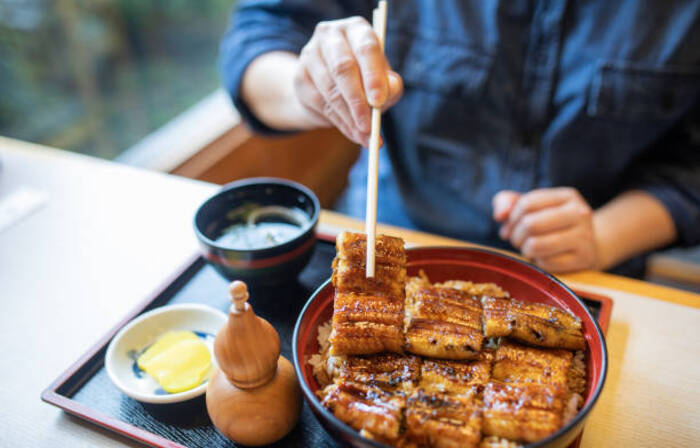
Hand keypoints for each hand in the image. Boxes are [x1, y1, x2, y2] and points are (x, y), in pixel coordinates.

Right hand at [294, 16, 402, 145]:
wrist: (329, 85)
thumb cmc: (364, 78)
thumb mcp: (382, 80)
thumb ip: (389, 87)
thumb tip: (383, 98)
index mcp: (357, 29)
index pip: (366, 48)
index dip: (373, 76)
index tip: (379, 101)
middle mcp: (331, 35)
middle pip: (343, 68)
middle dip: (358, 100)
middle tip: (369, 125)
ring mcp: (311, 55)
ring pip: (330, 90)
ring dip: (349, 118)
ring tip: (365, 136)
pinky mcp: (300, 77)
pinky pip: (320, 104)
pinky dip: (340, 123)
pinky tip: (353, 133)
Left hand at [492, 188, 598, 272]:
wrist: (588, 246)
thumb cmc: (551, 224)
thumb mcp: (532, 207)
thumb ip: (508, 202)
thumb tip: (499, 215)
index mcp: (567, 196)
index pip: (527, 204)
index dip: (511, 217)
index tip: (510, 226)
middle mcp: (580, 213)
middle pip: (530, 224)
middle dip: (516, 235)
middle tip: (518, 240)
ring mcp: (584, 237)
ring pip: (535, 245)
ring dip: (525, 249)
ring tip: (529, 248)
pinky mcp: (583, 259)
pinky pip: (545, 263)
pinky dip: (538, 262)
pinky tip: (544, 257)